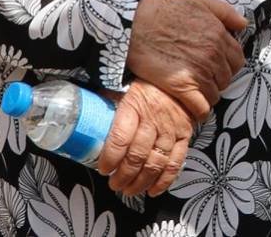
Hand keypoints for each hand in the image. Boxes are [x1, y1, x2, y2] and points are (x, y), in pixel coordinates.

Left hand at [95, 81, 193, 198]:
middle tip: (114, 184)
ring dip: (141, 182)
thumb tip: (86, 120)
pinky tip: (153, 190)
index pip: (120, 137)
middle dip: (124, 176)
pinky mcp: (184, 136)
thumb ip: (108, 104)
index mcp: (134, 105)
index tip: (103, 169)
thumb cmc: (144, 85)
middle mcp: (153, 119)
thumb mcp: (122, 88)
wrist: (176, 79)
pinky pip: (175, 162)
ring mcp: (170, 129)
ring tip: (129, 190)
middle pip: (137, 155)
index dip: (110, 158)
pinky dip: (165, 180)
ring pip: (155, 162)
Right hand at [124, 0, 245, 120]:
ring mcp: (198, 71)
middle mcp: (212, 54)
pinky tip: (192, 106)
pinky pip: (201, 107)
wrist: (134, 23)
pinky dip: (199, 110)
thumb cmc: (163, 11)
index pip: (236, 59)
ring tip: (194, 89)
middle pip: (226, 78)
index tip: (217, 66)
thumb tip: (242, 24)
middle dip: (217, 79)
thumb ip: (225, 12)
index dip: (227, 64)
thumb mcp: (199, 2)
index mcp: (218, 35)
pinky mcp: (182, 86)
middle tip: (203, 77)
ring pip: (215, 93)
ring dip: (206, 93)